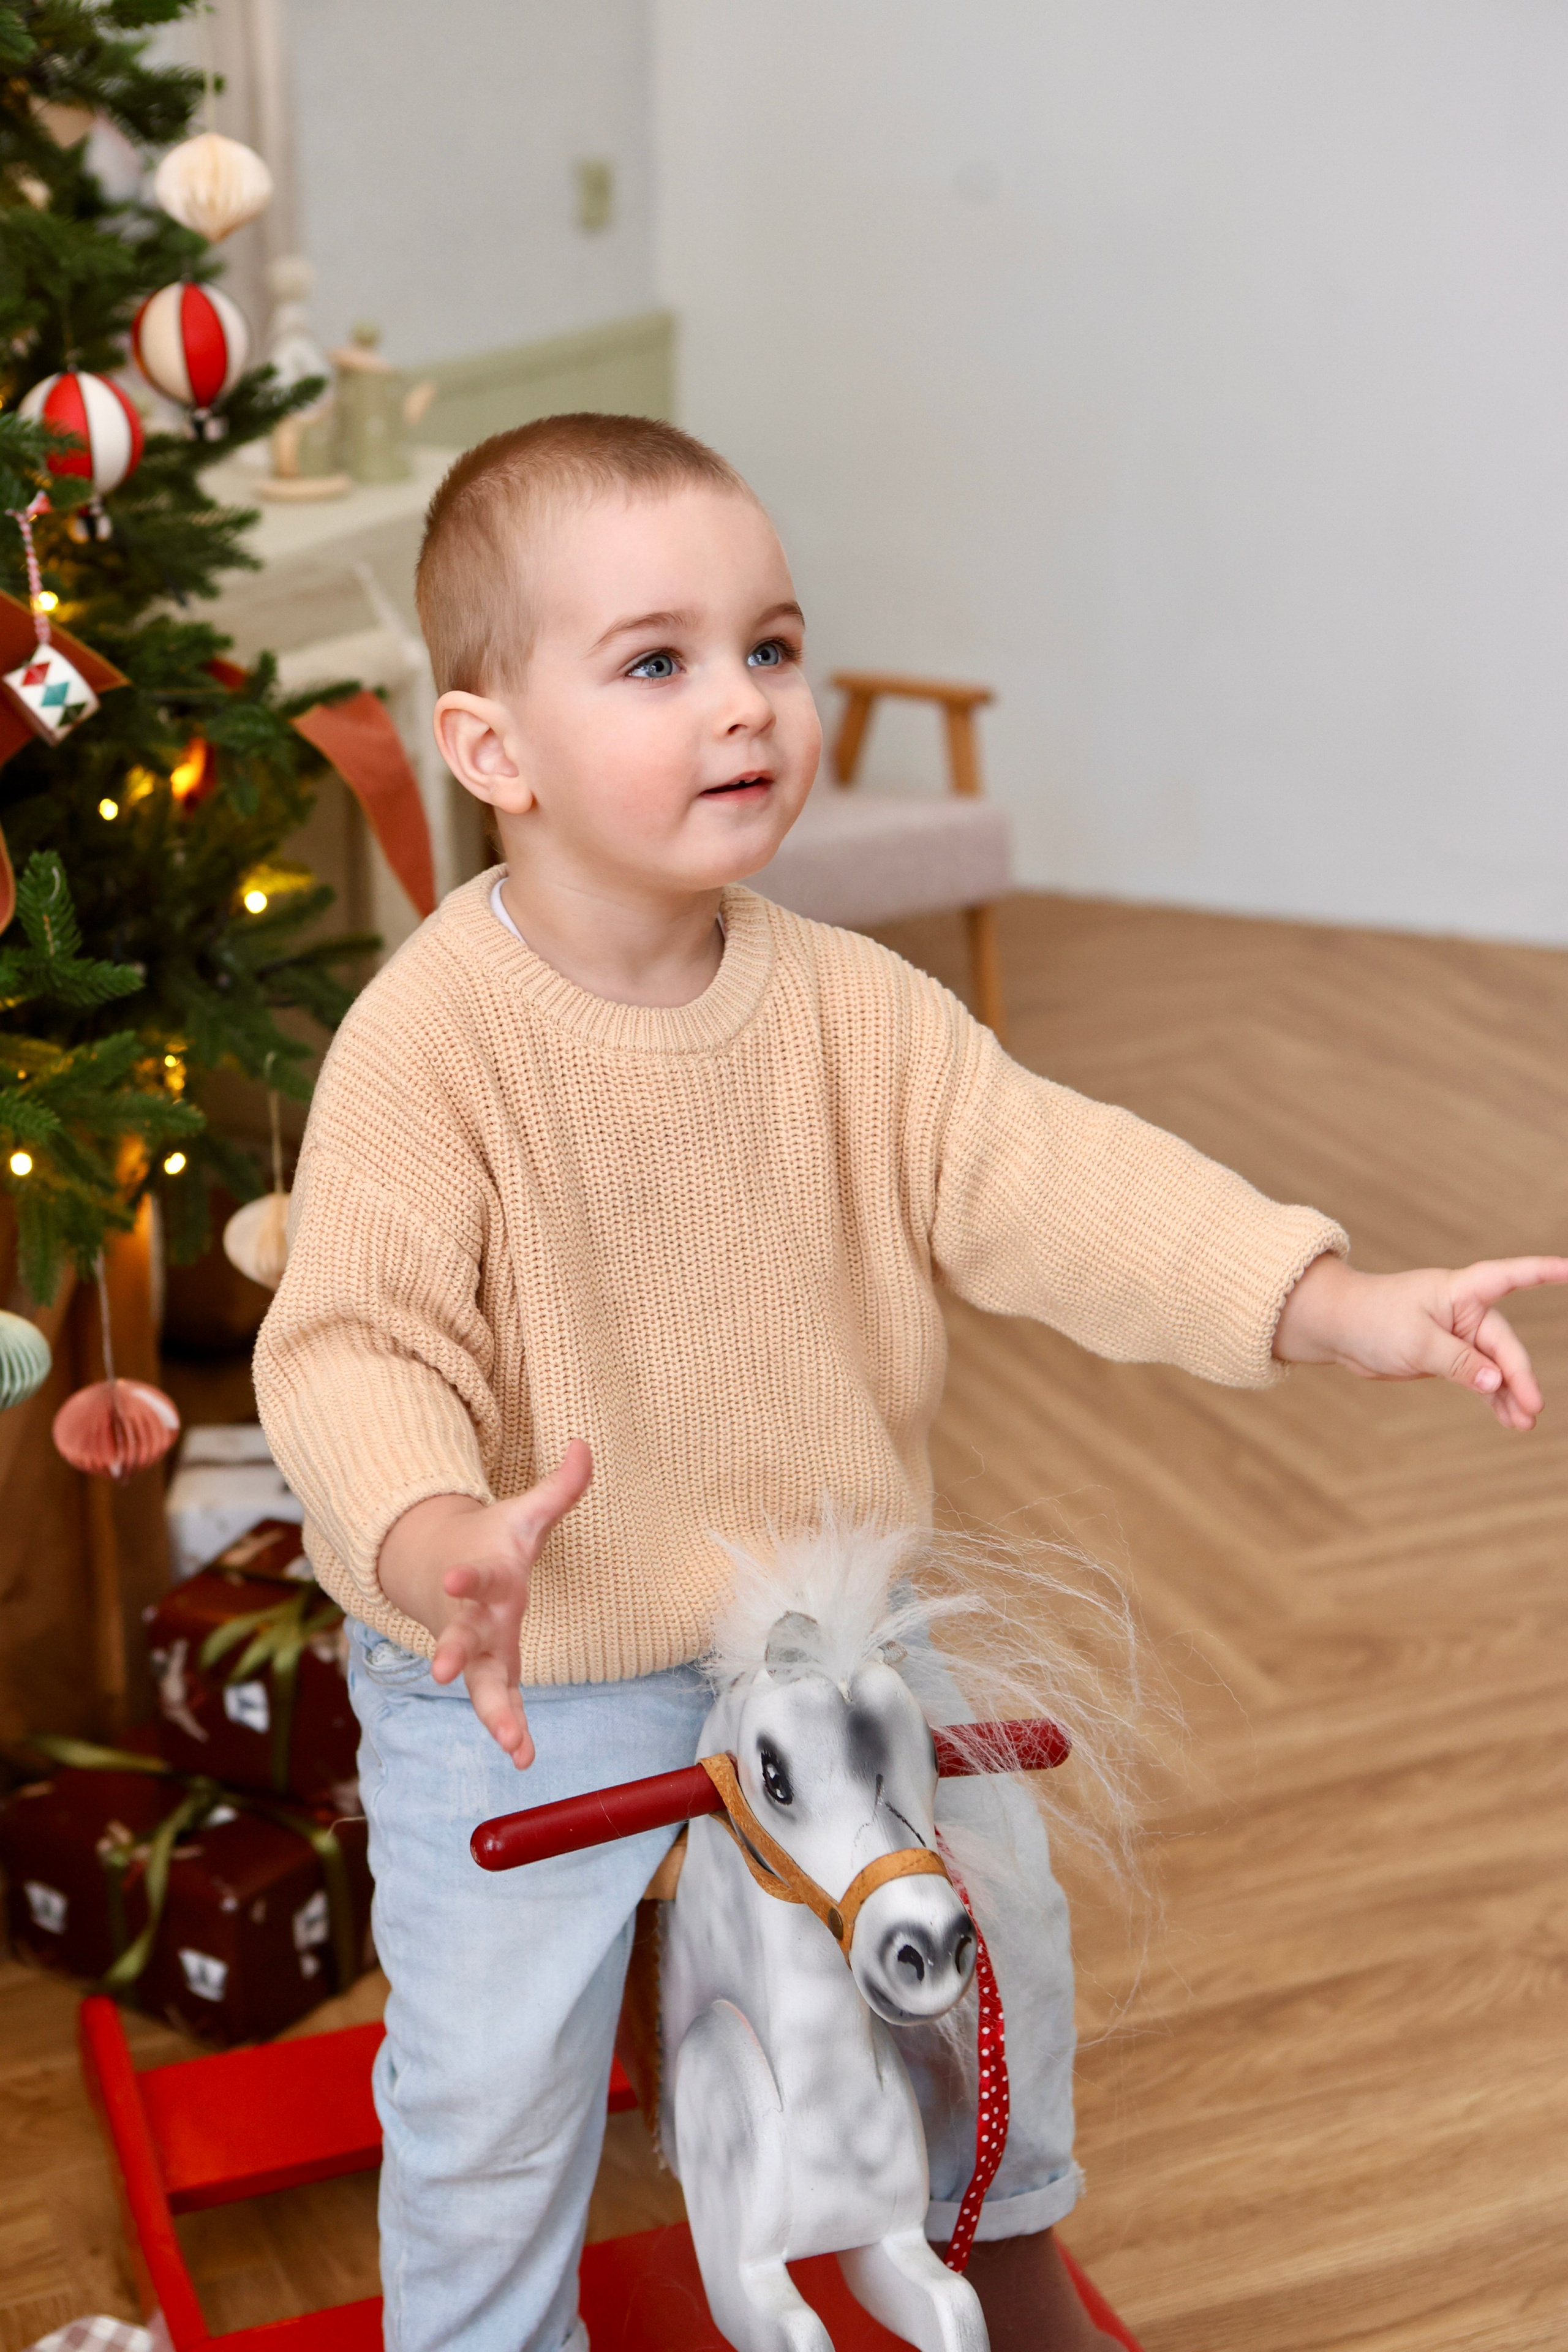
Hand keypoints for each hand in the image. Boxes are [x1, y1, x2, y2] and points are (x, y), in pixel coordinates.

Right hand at [377, 1441, 592, 1765]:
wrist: (439, 1566)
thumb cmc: (491, 1542)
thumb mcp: (526, 1513)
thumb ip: (560, 1486)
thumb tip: (587, 1444)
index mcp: (485, 1575)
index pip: (474, 1575)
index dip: (465, 1577)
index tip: (456, 1579)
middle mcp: (474, 1616)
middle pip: (461, 1638)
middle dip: (451, 1654)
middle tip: (441, 1672)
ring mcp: (475, 1647)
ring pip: (478, 1682)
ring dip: (491, 1711)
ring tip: (509, 1742)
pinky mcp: (484, 1669)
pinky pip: (496, 1701)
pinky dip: (508, 1726)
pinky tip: (524, 1755)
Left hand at [1274, 1255, 1567, 1429]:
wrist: (1340, 1330)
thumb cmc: (1373, 1320)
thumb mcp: (1416, 1342)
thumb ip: (1458, 1361)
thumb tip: (1496, 1380)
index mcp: (1460, 1291)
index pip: (1510, 1277)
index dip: (1543, 1272)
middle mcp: (1465, 1311)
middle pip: (1503, 1344)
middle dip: (1518, 1377)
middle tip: (1531, 1409)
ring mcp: (1459, 1336)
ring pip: (1495, 1366)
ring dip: (1510, 1393)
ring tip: (1524, 1423)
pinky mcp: (1450, 1358)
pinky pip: (1480, 1379)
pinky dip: (1493, 1397)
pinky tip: (1508, 1419)